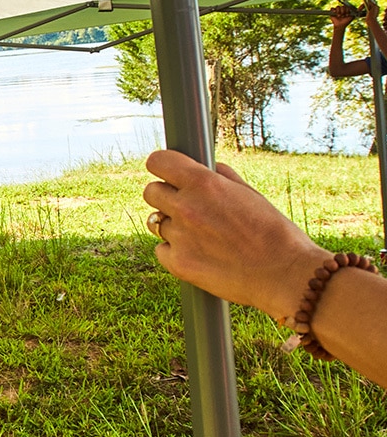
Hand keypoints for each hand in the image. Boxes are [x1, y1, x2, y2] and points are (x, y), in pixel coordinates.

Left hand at [143, 149, 328, 321]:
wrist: (286, 275)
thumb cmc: (275, 233)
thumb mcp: (251, 195)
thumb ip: (223, 178)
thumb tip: (208, 168)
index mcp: (204, 183)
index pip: (158, 161)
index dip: (162, 167)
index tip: (168, 174)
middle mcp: (186, 206)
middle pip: (151, 191)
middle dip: (166, 197)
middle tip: (187, 208)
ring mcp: (179, 236)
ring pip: (155, 223)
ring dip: (171, 226)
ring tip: (200, 236)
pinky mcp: (177, 263)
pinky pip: (162, 251)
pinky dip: (174, 253)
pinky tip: (199, 256)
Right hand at [329, 5, 355, 28]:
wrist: (340, 25)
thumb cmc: (346, 22)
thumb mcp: (352, 17)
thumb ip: (355, 12)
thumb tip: (359, 7)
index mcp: (346, 10)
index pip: (347, 6)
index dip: (347, 10)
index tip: (347, 15)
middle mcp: (341, 9)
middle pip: (342, 6)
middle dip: (343, 11)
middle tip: (343, 16)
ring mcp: (337, 10)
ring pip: (338, 7)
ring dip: (339, 11)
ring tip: (339, 16)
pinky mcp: (332, 12)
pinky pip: (332, 8)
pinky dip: (333, 10)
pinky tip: (335, 12)